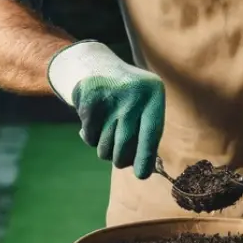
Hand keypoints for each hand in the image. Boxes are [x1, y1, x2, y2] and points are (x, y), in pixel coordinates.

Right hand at [47, 41, 163, 178]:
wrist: (97, 67)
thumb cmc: (129, 97)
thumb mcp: (146, 105)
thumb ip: (148, 135)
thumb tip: (147, 169)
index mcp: (154, 94)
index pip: (151, 133)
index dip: (145, 157)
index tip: (141, 175)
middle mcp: (133, 94)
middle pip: (125, 145)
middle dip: (121, 159)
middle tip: (121, 160)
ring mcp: (110, 97)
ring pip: (105, 147)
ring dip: (106, 150)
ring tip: (109, 134)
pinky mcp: (88, 101)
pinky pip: (90, 138)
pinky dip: (91, 137)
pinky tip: (95, 122)